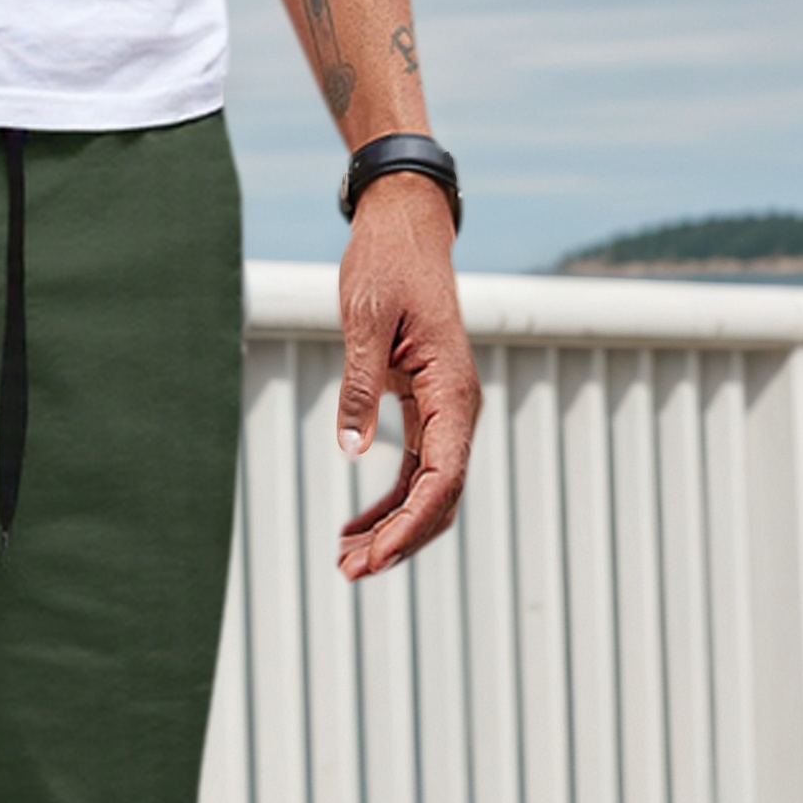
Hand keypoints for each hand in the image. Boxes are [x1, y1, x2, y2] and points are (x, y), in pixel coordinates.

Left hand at [334, 175, 477, 580]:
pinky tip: (355, 529)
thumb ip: (360, 385)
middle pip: (440, 497)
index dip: (408, 526)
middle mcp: (458, 408)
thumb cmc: (386, 265)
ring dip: (391, 531)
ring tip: (344, 562)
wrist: (405, 229)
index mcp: (452, 390)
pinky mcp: (427, 412)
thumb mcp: (363, 321)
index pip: (442, 478)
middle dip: (398, 541)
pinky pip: (414, 474)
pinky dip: (387, 506)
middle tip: (348, 573)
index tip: (372, 558)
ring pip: (428, 493)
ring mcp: (445, 413)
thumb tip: (353, 449)